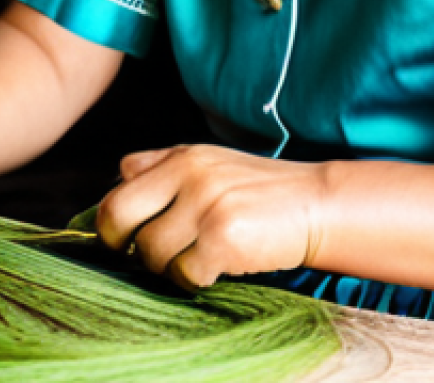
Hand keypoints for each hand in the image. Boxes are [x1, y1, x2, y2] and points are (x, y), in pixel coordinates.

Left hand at [96, 144, 326, 288]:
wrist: (317, 204)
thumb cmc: (258, 192)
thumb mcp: (210, 165)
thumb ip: (166, 172)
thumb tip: (116, 198)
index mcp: (183, 154)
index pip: (122, 174)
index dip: (120, 207)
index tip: (130, 228)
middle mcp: (189, 173)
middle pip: (117, 212)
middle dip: (120, 240)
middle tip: (140, 254)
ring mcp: (205, 204)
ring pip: (151, 252)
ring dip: (168, 267)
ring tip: (195, 258)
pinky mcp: (223, 238)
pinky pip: (184, 273)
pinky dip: (195, 279)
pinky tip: (216, 267)